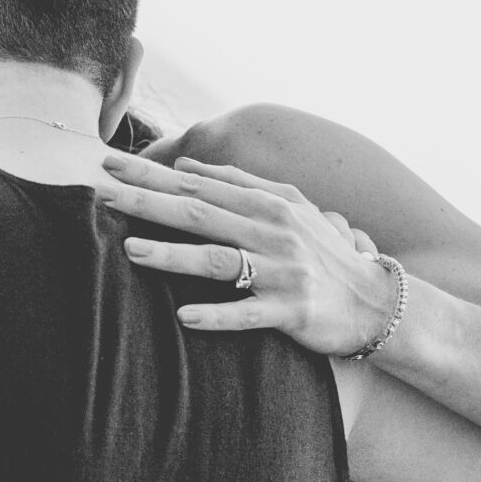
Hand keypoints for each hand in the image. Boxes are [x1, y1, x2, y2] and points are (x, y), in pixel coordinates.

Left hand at [99, 154, 395, 356]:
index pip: (198, 185)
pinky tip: (184, 316)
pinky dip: (217, 315)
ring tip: (131, 251)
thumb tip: (191, 165)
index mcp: (266, 205)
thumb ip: (241, 185)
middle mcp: (272, 233)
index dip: (152, 175)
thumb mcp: (291, 208)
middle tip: (104, 195)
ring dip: (174, 256)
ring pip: (220, 261)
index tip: (109, 165)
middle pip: (199, 214)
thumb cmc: (322, 253)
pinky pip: (248, 314)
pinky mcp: (292, 312)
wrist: (376, 302)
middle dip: (149, 203)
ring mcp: (281, 273)